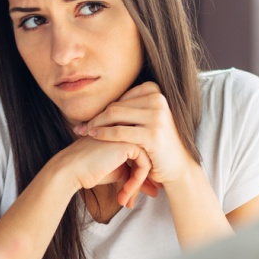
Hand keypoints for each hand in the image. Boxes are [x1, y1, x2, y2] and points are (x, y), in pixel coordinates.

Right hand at [55, 135, 157, 208]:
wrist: (71, 169)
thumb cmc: (90, 171)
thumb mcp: (118, 174)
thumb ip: (135, 177)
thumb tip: (155, 190)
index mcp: (125, 134)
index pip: (143, 156)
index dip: (143, 176)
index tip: (140, 193)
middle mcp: (128, 131)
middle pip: (147, 158)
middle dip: (145, 182)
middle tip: (137, 200)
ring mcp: (129, 134)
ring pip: (148, 162)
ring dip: (137, 185)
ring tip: (126, 200)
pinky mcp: (129, 142)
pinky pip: (144, 165)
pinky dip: (137, 182)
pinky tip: (125, 193)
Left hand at [76, 82, 195, 186]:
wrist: (178, 166)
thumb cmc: (157, 144)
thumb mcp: (147, 120)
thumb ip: (129, 109)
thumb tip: (100, 99)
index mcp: (156, 92)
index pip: (121, 98)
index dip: (103, 109)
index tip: (90, 119)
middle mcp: (158, 100)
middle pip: (116, 106)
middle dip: (96, 117)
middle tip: (80, 127)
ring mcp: (157, 116)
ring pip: (115, 115)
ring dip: (96, 124)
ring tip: (84, 132)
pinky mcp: (152, 134)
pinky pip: (119, 131)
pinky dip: (103, 133)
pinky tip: (94, 136)